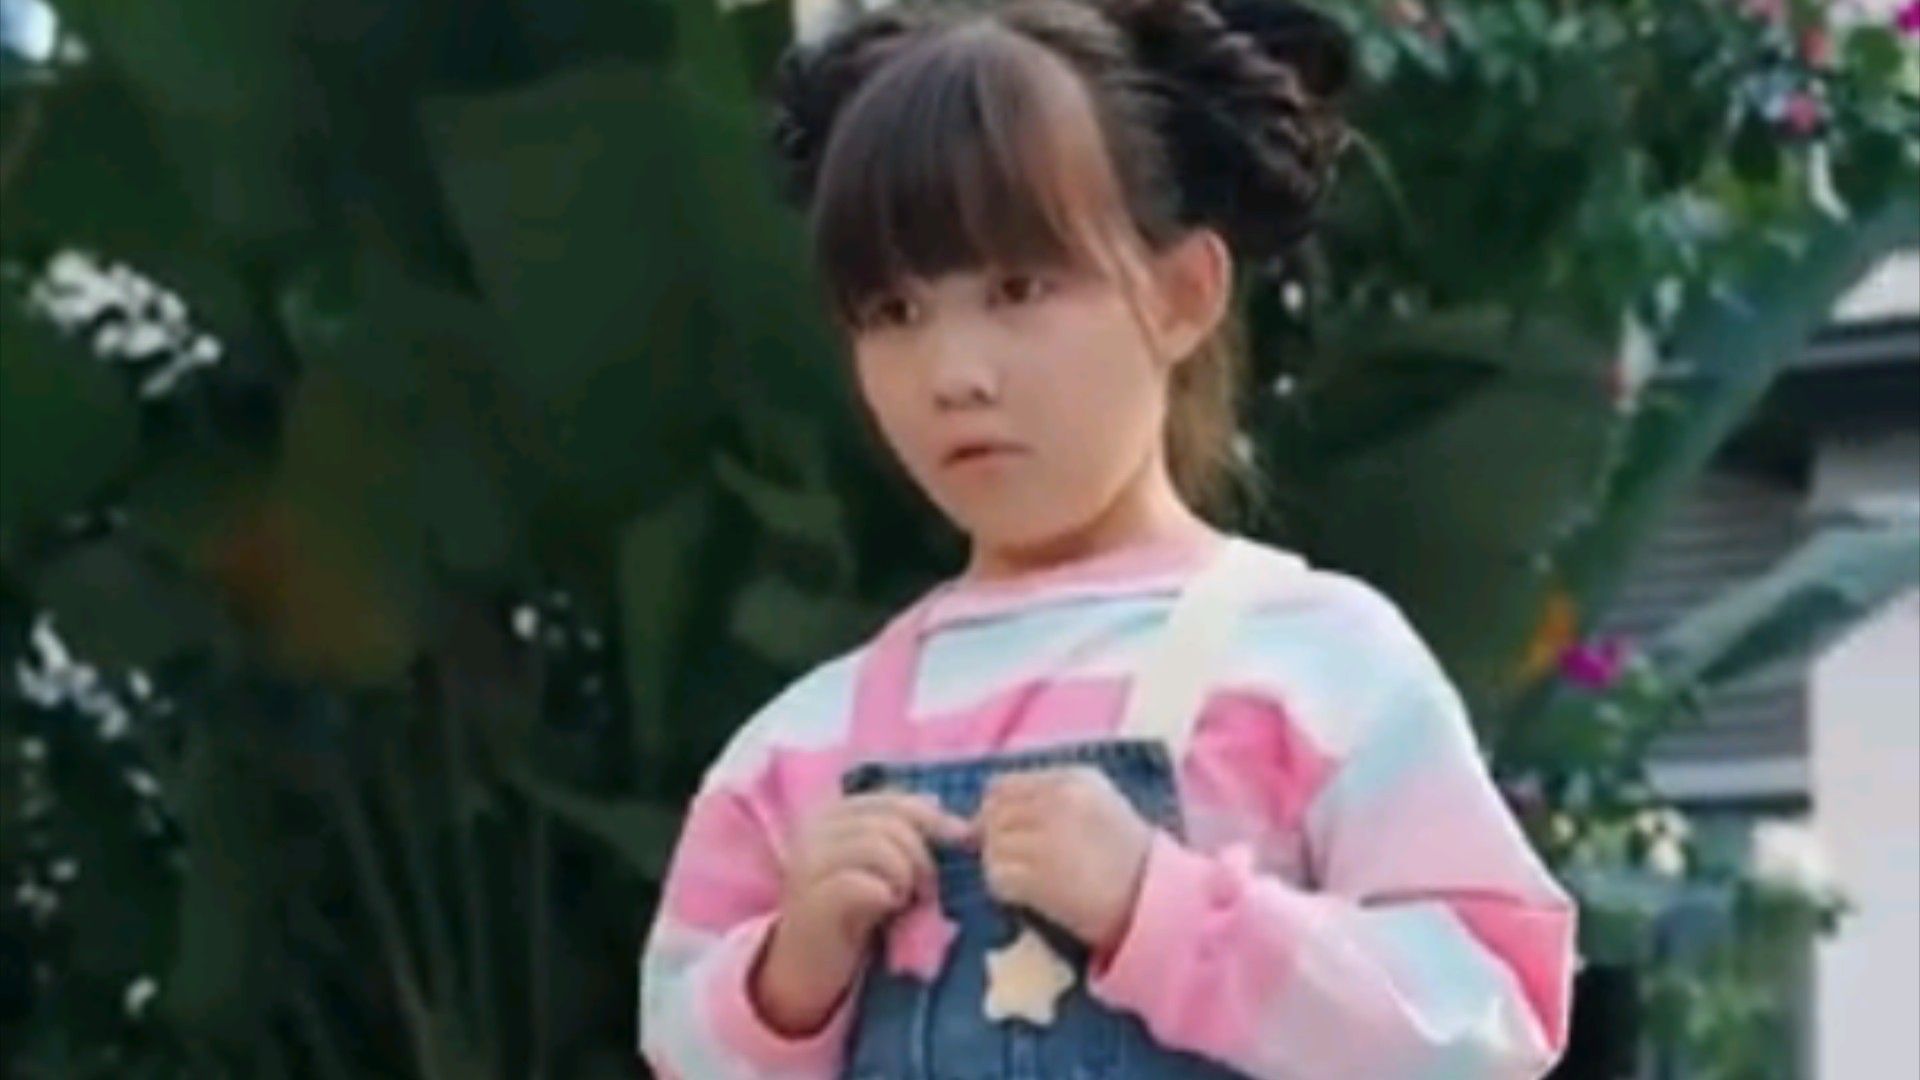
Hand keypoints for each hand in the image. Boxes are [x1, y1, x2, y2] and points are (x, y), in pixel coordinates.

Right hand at [754, 792, 972, 1033]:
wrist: (808, 967)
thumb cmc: (852, 914)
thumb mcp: (882, 868)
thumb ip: (907, 838)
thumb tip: (954, 817)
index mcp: (835, 816)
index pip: (892, 800)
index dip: (932, 817)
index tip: (963, 839)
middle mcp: (815, 831)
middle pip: (889, 822)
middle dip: (921, 855)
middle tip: (926, 890)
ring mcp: (808, 865)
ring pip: (876, 846)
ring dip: (904, 876)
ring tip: (905, 901)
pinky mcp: (810, 901)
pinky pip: (858, 883)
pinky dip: (884, 894)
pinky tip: (887, 908)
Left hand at [978, 766, 1155, 953]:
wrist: (1156, 900)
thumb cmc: (1129, 856)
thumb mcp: (1098, 805)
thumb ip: (1047, 798)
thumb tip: (985, 813)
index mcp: (1073, 779)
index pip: (1003, 784)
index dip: (996, 809)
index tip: (1004, 829)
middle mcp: (1058, 802)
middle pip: (993, 813)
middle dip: (993, 836)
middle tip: (1012, 858)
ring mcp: (1047, 839)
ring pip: (992, 845)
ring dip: (999, 863)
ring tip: (1024, 877)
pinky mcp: (1039, 878)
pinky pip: (997, 876)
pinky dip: (1003, 888)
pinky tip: (1026, 894)